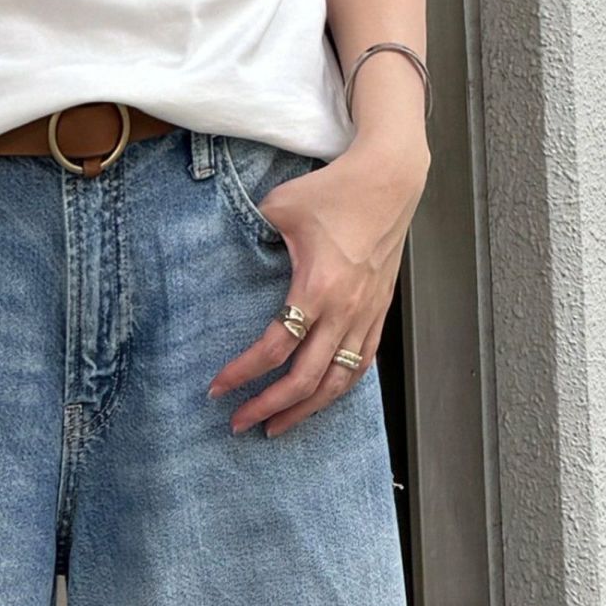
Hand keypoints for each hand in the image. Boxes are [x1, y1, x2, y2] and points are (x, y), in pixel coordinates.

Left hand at [206, 133, 430, 435]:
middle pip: (307, 380)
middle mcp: (346, 311)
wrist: (389, 180)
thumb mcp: (278, 206)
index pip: (275, 348)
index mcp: (317, 288)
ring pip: (339, 382)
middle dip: (270, 407)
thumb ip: (251, 233)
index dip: (243, 373)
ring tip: (278, 426)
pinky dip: (341, 387)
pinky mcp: (381, 310)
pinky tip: (323, 397)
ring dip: (307, 410)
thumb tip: (225, 250)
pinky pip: (363, 363)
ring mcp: (368, 314)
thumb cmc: (333, 190)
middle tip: (240, 424)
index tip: (217, 388)